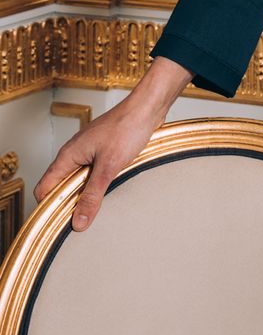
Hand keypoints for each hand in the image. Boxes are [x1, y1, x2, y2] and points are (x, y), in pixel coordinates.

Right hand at [33, 94, 163, 230]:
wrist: (147, 108)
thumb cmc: (127, 128)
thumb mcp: (109, 167)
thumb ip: (92, 195)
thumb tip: (78, 222)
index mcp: (68, 155)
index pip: (44, 188)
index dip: (47, 208)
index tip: (59, 226)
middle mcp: (74, 152)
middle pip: (60, 186)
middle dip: (68, 204)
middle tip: (82, 222)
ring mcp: (88, 151)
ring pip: (77, 180)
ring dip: (84, 194)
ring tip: (97, 209)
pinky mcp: (102, 151)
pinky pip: (92, 173)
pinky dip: (96, 184)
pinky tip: (109, 190)